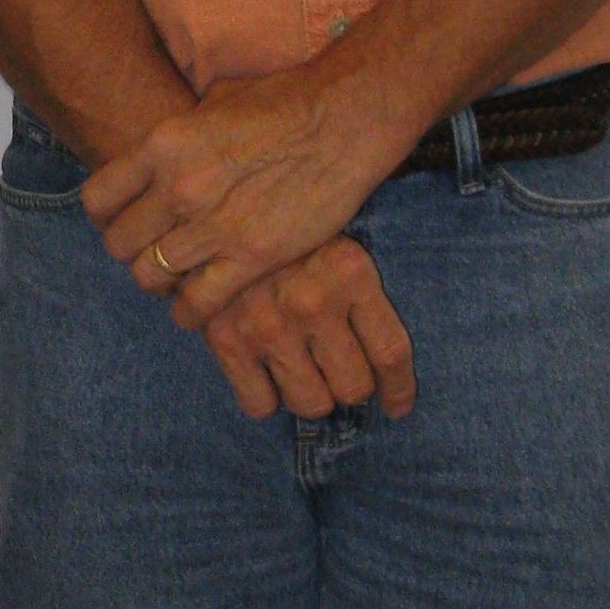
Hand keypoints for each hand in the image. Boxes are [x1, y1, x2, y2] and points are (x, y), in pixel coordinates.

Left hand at [81, 69, 405, 327]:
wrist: (344, 118)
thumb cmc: (285, 101)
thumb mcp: (214, 103)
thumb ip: (179, 138)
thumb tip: (159, 158)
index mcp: (163, 145)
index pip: (98, 199)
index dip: (105, 217)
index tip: (122, 221)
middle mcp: (179, 187)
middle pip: (120, 244)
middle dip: (132, 251)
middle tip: (154, 251)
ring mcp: (213, 225)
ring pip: (151, 276)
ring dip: (160, 282)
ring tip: (178, 278)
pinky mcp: (252, 256)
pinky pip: (198, 303)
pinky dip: (191, 310)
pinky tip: (200, 304)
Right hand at [191, 234, 416, 421]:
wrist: (211, 204)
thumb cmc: (285, 222)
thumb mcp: (336, 234)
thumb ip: (360, 284)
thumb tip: (386, 355)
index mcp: (351, 271)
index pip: (390, 352)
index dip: (398, 388)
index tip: (397, 405)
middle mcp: (313, 301)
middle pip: (353, 386)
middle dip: (350, 385)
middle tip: (341, 373)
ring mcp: (269, 324)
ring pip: (310, 402)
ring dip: (312, 395)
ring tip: (305, 373)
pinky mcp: (226, 339)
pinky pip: (259, 404)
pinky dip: (265, 398)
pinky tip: (267, 376)